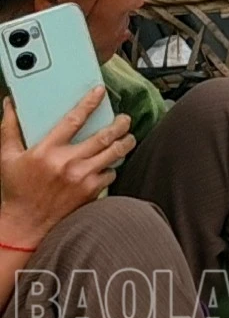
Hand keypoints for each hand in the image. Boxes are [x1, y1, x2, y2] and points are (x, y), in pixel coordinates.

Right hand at [0, 90, 136, 247]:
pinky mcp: (92, 192)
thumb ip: (9, 128)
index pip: (74, 119)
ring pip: (116, 152)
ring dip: (126, 141)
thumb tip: (10, 104)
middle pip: (105, 135)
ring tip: (127, 137)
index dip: (90, 102)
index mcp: (47, 151)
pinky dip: (113, 166)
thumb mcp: (7, 158)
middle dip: (121, 123)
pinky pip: (112, 173)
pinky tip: (110, 163)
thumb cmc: (16, 191)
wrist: (25, 226)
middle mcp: (68, 163)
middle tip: (125, 118)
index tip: (100, 91)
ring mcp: (83, 178)